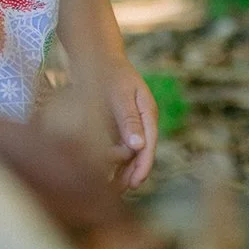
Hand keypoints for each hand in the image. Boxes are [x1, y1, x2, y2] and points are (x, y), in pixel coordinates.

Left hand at [98, 56, 158, 189]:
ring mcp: (131, 123)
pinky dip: (115, 160)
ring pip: (131, 153)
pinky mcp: (119, 125)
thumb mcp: (119, 94)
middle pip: (142, 152)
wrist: (98, 57)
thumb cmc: (109, 73)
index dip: (143, 165)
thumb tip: (139, 147)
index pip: (150, 144)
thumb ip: (129, 119)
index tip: (136, 182)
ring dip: (124, 169)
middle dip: (133, 172)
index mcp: (148, 111)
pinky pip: (120, 147)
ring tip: (111, 188)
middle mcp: (143, 120)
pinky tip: (105, 173)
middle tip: (119, 191)